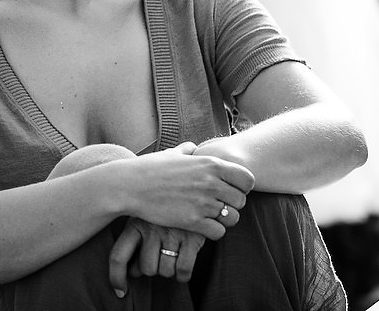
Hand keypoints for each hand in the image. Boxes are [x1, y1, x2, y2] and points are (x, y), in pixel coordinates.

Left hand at [108, 217, 208, 296]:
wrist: (190, 188)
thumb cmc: (162, 208)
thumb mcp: (143, 217)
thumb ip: (136, 242)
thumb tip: (132, 273)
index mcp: (134, 223)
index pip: (118, 257)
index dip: (116, 277)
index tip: (120, 291)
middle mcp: (151, 228)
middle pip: (147, 269)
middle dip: (154, 268)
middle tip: (160, 255)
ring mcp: (172, 233)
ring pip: (166, 271)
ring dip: (170, 269)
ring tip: (173, 253)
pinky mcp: (192, 238)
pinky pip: (183, 270)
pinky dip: (183, 274)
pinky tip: (183, 262)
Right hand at [119, 141, 249, 237]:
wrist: (130, 186)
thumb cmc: (149, 168)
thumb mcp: (171, 153)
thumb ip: (187, 150)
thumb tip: (192, 147)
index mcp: (210, 164)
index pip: (248, 179)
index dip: (241, 187)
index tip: (228, 190)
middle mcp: (211, 182)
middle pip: (241, 201)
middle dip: (231, 205)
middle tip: (216, 205)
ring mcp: (203, 203)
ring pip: (232, 219)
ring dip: (223, 220)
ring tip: (208, 216)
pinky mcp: (193, 221)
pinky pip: (219, 232)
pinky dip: (212, 232)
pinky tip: (200, 226)